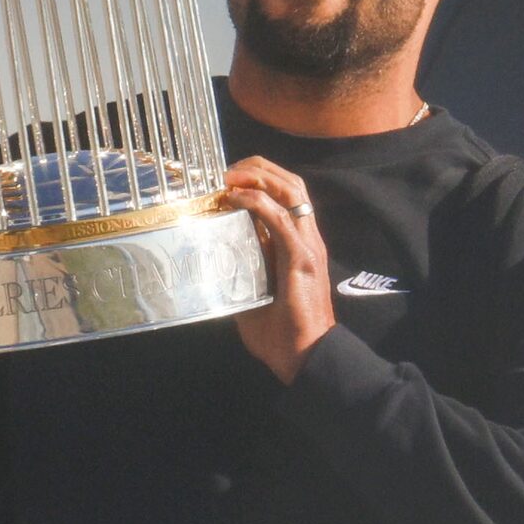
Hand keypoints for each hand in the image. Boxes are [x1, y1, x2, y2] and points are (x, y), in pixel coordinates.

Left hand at [226, 159, 333, 382]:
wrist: (305, 355)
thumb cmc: (282, 332)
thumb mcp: (256, 292)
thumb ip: (245, 271)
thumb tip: (215, 262)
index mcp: (301, 244)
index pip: (288, 195)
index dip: (262, 178)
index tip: (231, 179)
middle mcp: (308, 238)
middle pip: (292, 184)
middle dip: (260, 168)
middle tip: (229, 170)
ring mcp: (308, 246)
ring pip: (292, 192)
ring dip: (260, 177)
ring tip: (232, 177)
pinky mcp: (302, 259)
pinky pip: (280, 220)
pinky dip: (258, 203)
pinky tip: (237, 200)